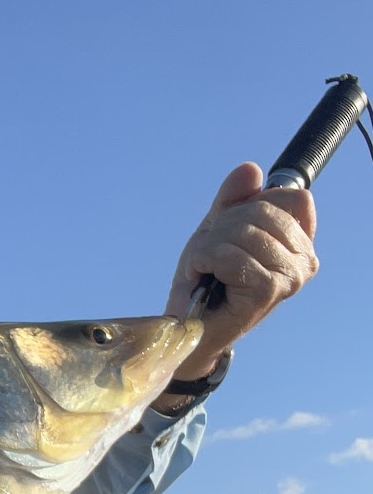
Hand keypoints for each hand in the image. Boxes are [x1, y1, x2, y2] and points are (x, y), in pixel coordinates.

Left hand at [162, 161, 317, 379]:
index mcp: (300, 241)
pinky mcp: (270, 289)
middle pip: (260, 210)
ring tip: (207, 269)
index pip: (287, 196)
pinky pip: (229, 255)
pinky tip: (204, 278)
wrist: (189, 323)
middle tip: (212, 257)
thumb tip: (251, 169)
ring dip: (209, 247)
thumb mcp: (217, 229)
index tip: (232, 232)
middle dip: (222, 229)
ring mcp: (291, 275)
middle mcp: (305, 259)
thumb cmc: (206, 278)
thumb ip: (233, 199)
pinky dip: (205, 260)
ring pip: (241, 231)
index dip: (248, 206)